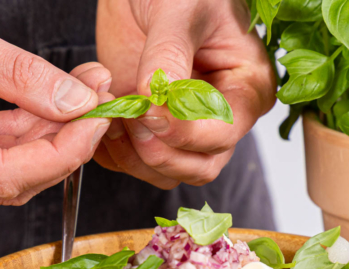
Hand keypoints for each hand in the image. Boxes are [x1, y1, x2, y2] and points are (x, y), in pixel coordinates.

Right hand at [0, 0, 113, 205]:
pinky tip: (48, 101)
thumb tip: (79, 105)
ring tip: (80, 91)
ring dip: (48, 135)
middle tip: (97, 100)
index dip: (63, 153)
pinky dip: (25, 131)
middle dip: (63, 141)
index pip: (7, 176)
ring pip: (9, 172)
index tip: (99, 121)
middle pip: (12, 180)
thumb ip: (23, 78)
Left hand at [95, 0, 275, 189]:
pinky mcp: (152, 129)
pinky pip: (136, 163)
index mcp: (247, 88)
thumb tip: (158, 101)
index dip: (184, 132)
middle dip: (159, 153)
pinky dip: (114, 153)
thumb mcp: (179, 9)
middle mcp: (222, 117)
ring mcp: (186, 127)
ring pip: (167, 173)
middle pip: (200, 166)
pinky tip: (100, 120)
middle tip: (128, 119)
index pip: (223, 133)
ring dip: (133, 156)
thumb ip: (169, 56)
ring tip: (110, 115)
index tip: (147, 110)